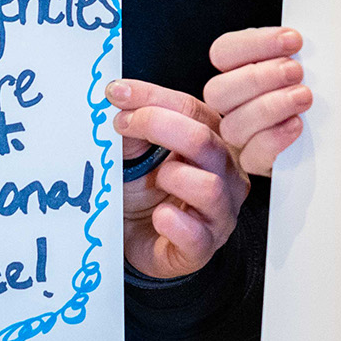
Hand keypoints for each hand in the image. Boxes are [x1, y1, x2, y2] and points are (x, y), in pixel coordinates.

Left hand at [109, 80, 247, 280]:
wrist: (137, 238)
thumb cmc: (144, 190)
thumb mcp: (136, 149)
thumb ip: (134, 123)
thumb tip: (119, 96)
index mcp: (212, 141)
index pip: (192, 108)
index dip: (151, 97)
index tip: (116, 93)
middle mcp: (225, 174)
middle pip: (204, 140)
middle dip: (158, 125)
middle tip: (122, 125)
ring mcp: (219, 213)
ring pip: (209, 187)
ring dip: (173, 177)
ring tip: (154, 180)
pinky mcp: (203, 247)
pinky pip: (197, 235)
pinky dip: (174, 223)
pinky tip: (159, 216)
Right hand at [204, 26, 308, 176]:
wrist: (334, 133)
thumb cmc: (317, 88)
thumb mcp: (308, 62)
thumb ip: (296, 50)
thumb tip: (300, 37)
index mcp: (238, 69)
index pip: (224, 51)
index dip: (255, 44)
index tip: (294, 40)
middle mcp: (232, 103)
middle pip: (217, 91)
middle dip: (258, 78)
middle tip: (295, 71)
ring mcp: (241, 135)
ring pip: (233, 125)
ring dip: (269, 107)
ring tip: (303, 97)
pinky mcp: (256, 162)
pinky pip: (252, 156)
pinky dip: (274, 138)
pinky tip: (297, 124)